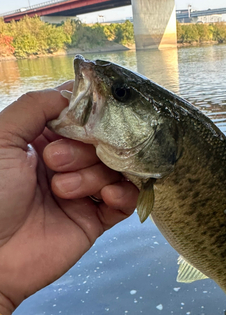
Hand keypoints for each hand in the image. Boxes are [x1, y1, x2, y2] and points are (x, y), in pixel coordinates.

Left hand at [0, 84, 137, 314]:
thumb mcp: (1, 138)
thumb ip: (35, 107)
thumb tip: (71, 95)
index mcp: (43, 141)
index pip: (82, 118)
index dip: (91, 115)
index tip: (94, 117)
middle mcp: (66, 163)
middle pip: (102, 142)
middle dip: (83, 150)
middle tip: (54, 163)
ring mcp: (82, 192)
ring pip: (114, 169)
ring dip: (93, 175)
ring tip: (63, 191)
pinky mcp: (94, 220)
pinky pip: (125, 201)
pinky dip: (122, 195)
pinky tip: (106, 197)